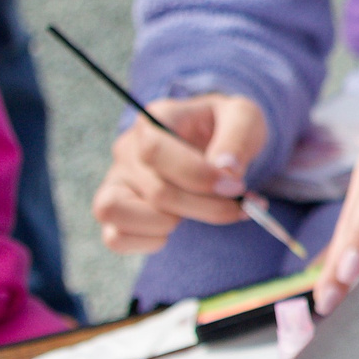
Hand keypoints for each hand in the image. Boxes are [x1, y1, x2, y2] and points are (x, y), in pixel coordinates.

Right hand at [91, 93, 269, 255]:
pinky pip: (115, 237)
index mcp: (154, 120)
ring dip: (166, 223)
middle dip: (207, 206)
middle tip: (239, 204)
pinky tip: (179, 227)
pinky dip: (149, 241)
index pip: (154, 151)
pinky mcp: (119, 210)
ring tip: (197, 212)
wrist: (222, 142)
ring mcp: (118, 181)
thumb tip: (225, 171)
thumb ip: (238, 139)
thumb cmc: (229, 128)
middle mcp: (127, 150)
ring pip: (114, 211)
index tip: (235, 185)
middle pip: (155, 191)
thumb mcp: (245, 118)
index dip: (198, 176)